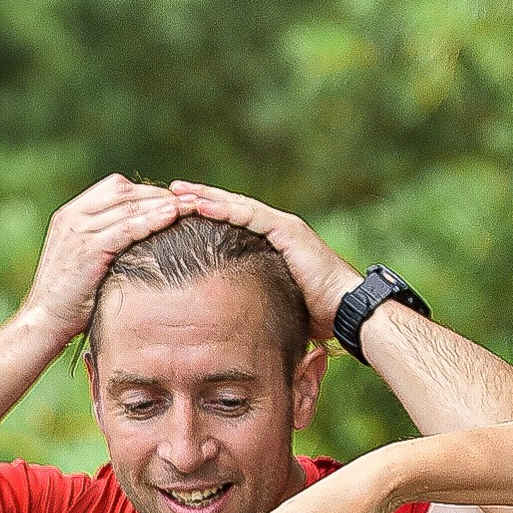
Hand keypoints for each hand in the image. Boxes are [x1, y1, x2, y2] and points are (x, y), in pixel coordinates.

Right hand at [18, 175, 183, 349]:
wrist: (44, 323)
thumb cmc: (69, 302)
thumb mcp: (85, 263)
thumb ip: (106, 244)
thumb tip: (140, 242)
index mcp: (71, 215)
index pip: (114, 189)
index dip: (146, 192)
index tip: (172, 202)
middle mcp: (73, 217)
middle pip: (123, 191)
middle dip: (158, 194)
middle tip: (190, 200)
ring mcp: (79, 231)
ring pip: (128, 206)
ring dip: (162, 203)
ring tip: (192, 205)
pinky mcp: (88, 249)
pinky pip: (126, 228)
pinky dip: (151, 220)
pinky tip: (173, 217)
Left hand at [169, 182, 358, 337]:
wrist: (346, 312)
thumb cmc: (314, 316)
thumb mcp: (271, 304)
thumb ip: (251, 300)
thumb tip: (224, 321)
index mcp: (269, 245)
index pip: (230, 224)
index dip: (202, 217)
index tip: (173, 215)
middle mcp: (275, 229)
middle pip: (229, 209)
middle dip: (197, 200)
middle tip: (166, 193)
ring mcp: (282, 227)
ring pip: (236, 206)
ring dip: (205, 197)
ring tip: (176, 192)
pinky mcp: (288, 231)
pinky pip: (250, 215)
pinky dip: (224, 209)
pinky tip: (200, 205)